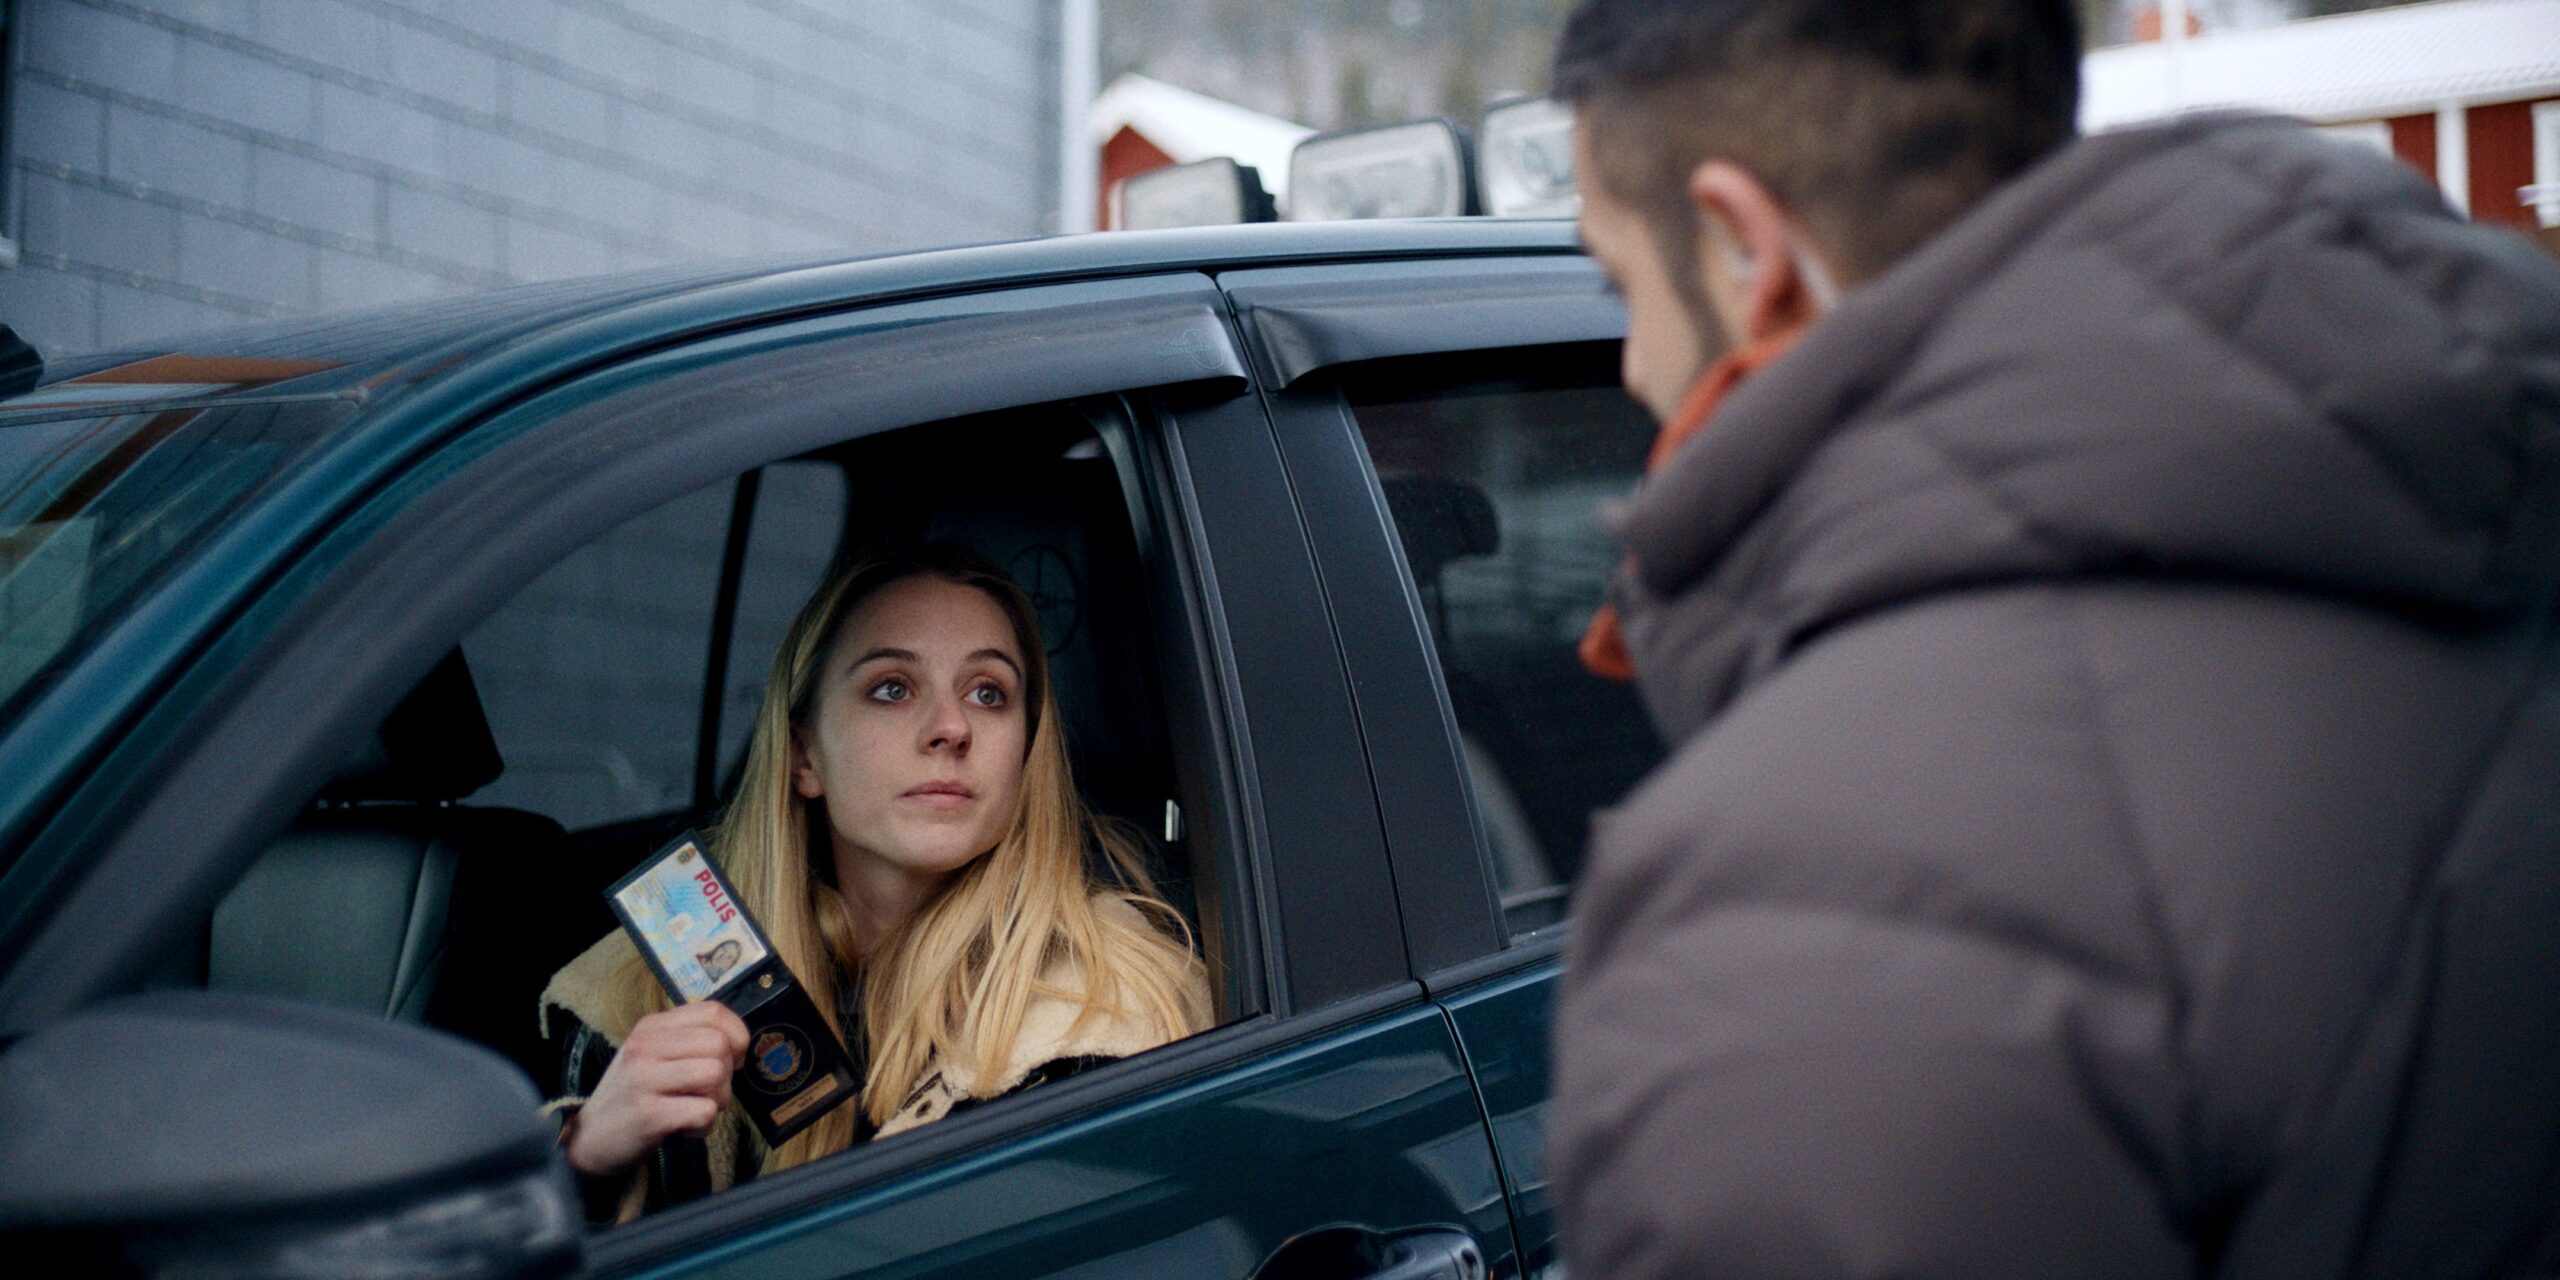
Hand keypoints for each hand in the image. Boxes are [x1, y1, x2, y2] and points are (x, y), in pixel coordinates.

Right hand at [562, 1002, 748, 1177]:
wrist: (590, 1139)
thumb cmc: (634, 1095)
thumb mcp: (653, 1055)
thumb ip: (689, 1040)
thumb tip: (739, 1042)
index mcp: (651, 1027)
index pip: (713, 1011)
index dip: (736, 1035)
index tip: (731, 1058)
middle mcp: (645, 1047)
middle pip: (720, 1044)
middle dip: (727, 1073)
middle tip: (707, 1092)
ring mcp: (644, 1079)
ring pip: (716, 1074)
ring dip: (718, 1100)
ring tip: (694, 1108)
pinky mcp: (649, 1114)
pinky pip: (705, 1112)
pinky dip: (704, 1126)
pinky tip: (684, 1128)